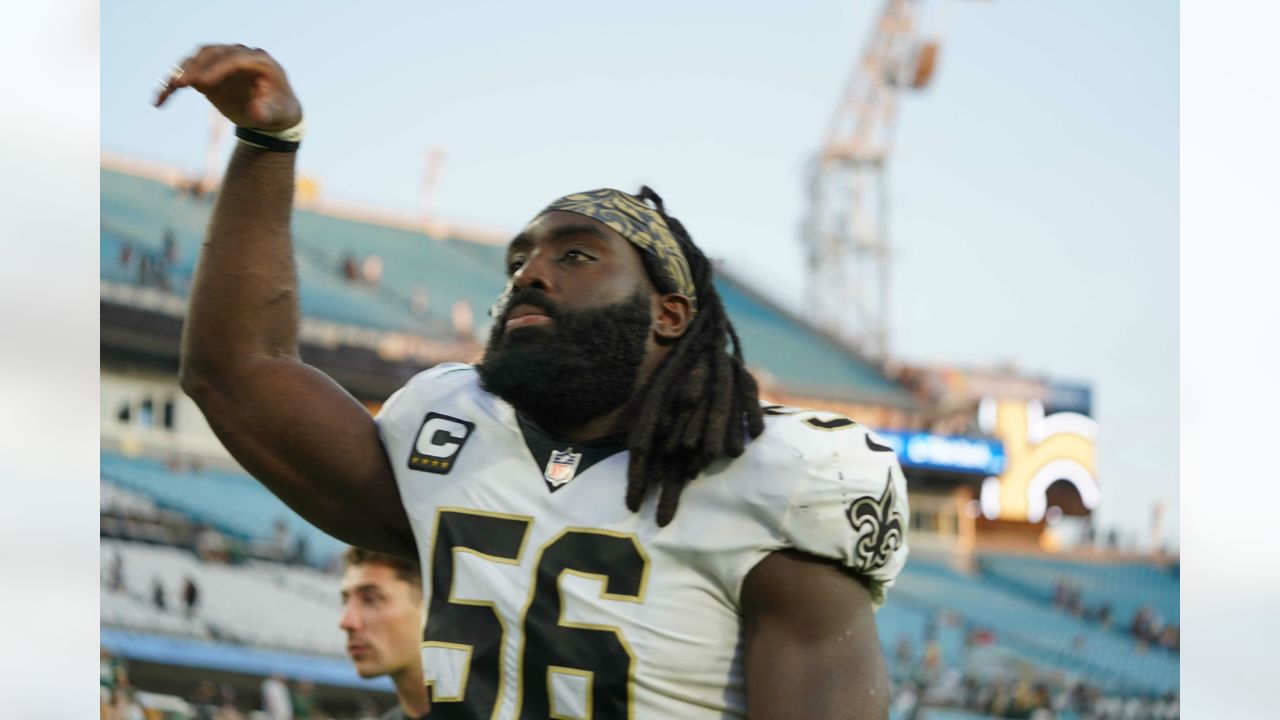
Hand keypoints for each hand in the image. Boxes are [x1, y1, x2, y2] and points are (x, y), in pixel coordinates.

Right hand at [154, 44, 301, 130]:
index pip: (234, 59)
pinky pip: (188, 74)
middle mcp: (239, 55)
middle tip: (178, 85)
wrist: (273, 111)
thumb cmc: (277, 110)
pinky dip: (173, 85)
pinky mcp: (210, 72)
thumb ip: (266, 112)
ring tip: (166, 91)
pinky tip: (160, 100)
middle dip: (194, 68)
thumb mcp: (277, 114)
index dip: (217, 70)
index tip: (200, 85)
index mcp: (259, 61)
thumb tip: (256, 112)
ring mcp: (223, 61)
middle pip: (212, 54)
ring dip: (179, 74)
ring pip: (196, 59)